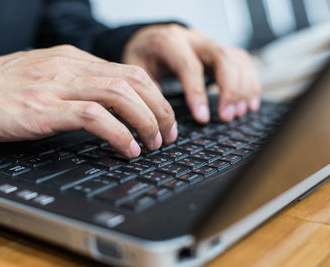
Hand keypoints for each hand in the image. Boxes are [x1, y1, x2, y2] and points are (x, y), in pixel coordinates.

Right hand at [0, 45, 176, 157]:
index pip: (129, 71)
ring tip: (153, 143)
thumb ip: (76, 83)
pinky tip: (127, 149)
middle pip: (133, 81)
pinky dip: (118, 133)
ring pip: (120, 94)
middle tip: (168, 134)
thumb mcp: (46, 75)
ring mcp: (58, 86)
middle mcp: (71, 67)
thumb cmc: (1, 86)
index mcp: (74, 59)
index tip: (163, 118)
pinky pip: (94, 116)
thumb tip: (106, 103)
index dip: (154, 96)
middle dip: (159, 109)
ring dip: (145, 121)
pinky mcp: (44, 109)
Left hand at [123, 24, 260, 122]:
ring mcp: (209, 43)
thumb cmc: (144, 55)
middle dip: (229, 90)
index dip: (198, 93)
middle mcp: (193, 39)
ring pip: (237, 58)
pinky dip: (250, 82)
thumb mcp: (135, 69)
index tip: (202, 118)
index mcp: (169, 42)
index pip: (189, 66)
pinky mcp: (220, 51)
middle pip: (222, 57)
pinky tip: (249, 103)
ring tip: (238, 113)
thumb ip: (148, 89)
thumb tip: (163, 117)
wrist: (150, 39)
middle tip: (227, 117)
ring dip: (243, 88)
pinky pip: (242, 62)